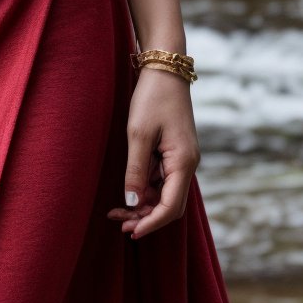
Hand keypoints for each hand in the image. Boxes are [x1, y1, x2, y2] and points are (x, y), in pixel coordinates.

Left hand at [106, 66, 200, 240]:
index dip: (151, 223)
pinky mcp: (173, 152)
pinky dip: (144, 188)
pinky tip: (127, 192)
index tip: (130, 233)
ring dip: (142, 204)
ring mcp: (181, 159)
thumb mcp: (138, 135)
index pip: (170, 206)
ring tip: (115, 212)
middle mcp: (187, 164)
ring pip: (163, 193)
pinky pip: (161, 179)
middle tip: (117, 223)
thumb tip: (131, 203)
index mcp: (184, 162)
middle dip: (145, 217)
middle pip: (169, 204)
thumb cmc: (152, 99)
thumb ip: (135, 171)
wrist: (164, 70)